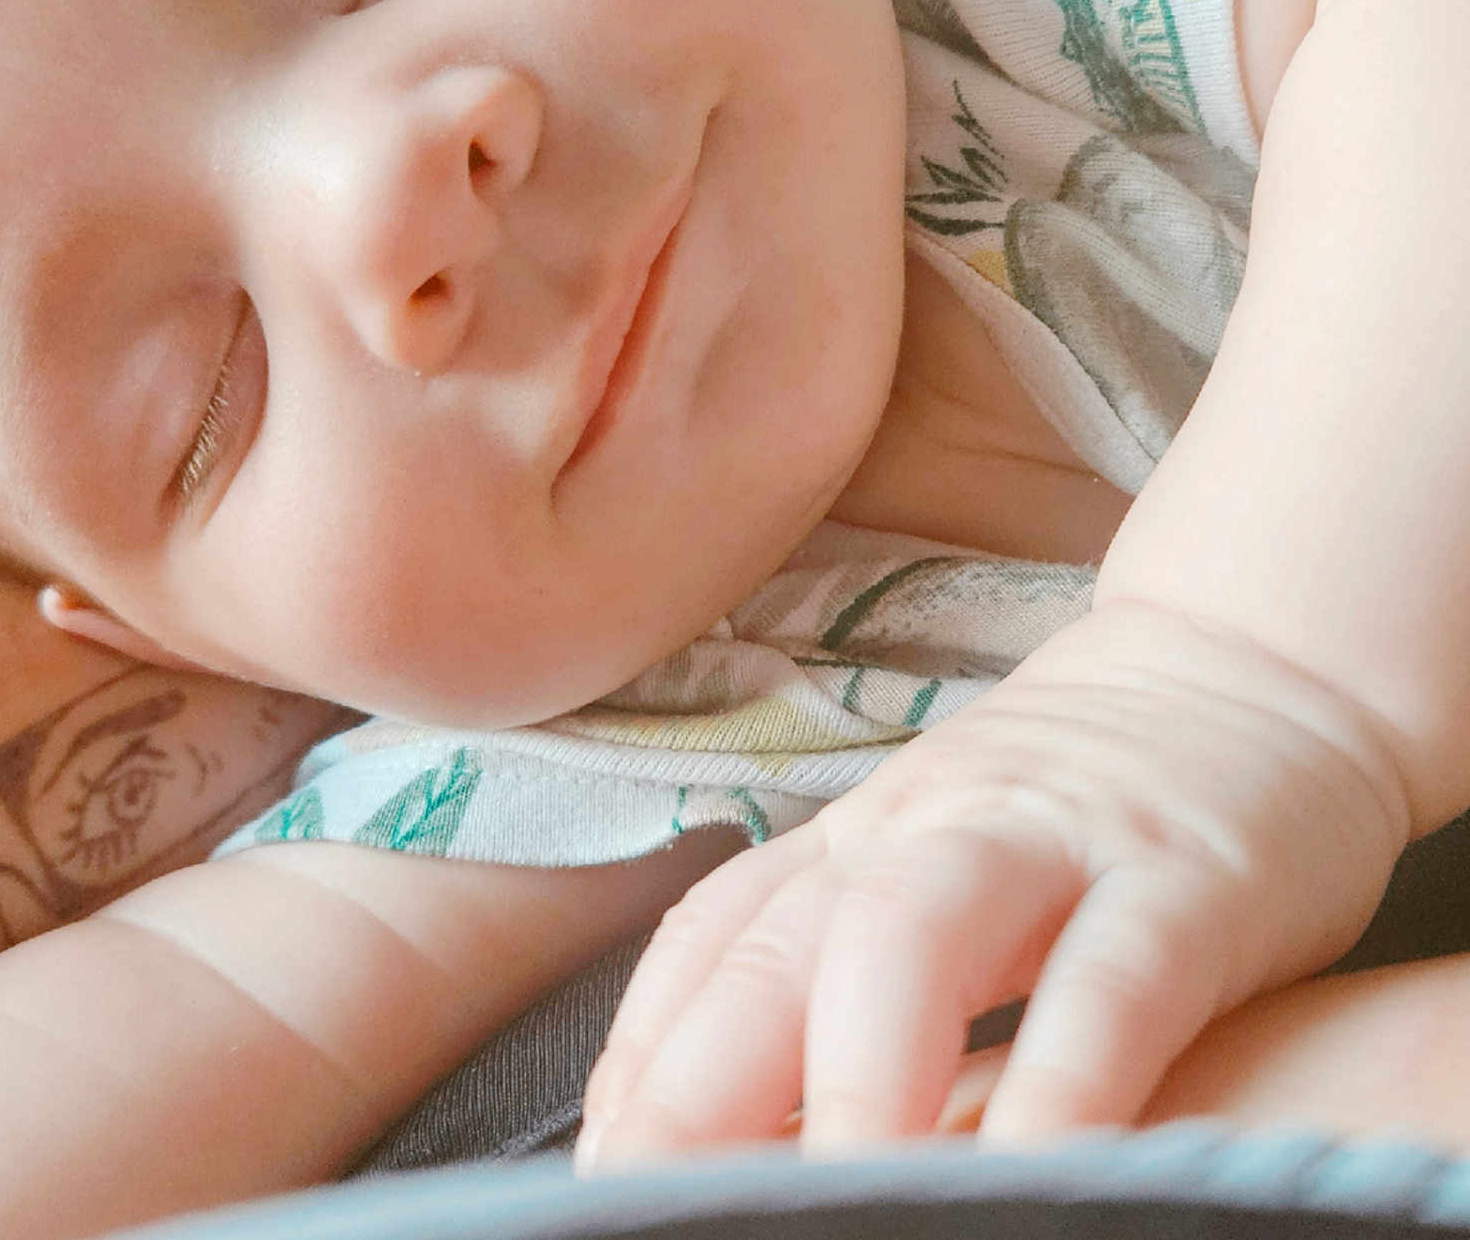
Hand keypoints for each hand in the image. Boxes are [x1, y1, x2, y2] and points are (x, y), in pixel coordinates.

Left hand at [577, 601, 1408, 1164]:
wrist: (1249, 666)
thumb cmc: (1076, 811)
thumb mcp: (948, 869)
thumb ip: (865, 975)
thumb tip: (771, 1126)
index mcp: (857, 838)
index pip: (714, 938)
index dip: (643, 1055)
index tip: (603, 1166)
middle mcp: (922, 829)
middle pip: (777, 947)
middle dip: (696, 1085)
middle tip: (654, 1209)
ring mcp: (1048, 841)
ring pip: (909, 936)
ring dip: (850, 1076)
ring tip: (831, 1205)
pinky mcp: (1184, 879)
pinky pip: (1107, 985)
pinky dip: (1057, 1087)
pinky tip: (1029, 1175)